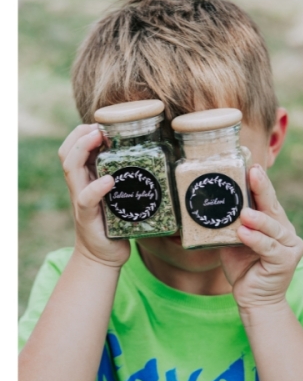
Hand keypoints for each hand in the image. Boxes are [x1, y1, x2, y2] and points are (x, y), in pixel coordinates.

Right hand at [58, 123, 129, 268]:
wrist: (104, 256)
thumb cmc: (116, 222)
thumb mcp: (120, 195)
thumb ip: (126, 177)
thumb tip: (157, 157)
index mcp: (86, 178)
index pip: (73, 148)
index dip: (83, 133)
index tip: (102, 124)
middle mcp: (80, 186)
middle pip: (67, 153)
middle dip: (79, 135)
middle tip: (99, 127)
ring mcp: (81, 200)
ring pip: (71, 169)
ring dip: (83, 150)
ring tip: (97, 138)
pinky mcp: (87, 217)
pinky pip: (86, 198)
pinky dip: (96, 188)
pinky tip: (108, 180)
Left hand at [221, 165, 302, 310]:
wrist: (254, 299)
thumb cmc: (243, 268)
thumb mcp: (234, 242)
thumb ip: (230, 226)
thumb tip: (210, 206)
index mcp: (274, 224)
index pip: (266, 201)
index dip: (259, 183)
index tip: (251, 166)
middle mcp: (285, 231)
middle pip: (273, 207)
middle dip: (262, 188)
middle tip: (252, 172)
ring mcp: (289, 246)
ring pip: (273, 227)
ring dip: (258, 219)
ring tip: (243, 213)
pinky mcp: (286, 261)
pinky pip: (268, 247)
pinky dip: (256, 240)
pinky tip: (243, 233)